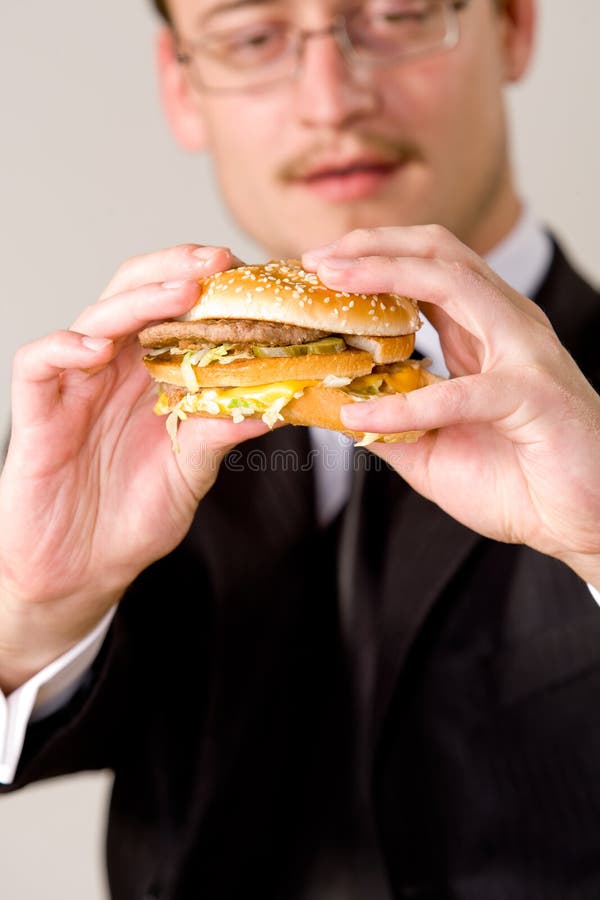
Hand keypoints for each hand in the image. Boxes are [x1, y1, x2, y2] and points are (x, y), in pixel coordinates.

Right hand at [0, 244, 267, 689]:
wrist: (84, 570)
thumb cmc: (134, 517)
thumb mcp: (192, 471)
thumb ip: (223, 431)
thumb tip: (278, 401)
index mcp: (150, 377)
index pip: (174, 312)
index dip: (208, 287)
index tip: (250, 274)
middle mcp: (113, 372)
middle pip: (135, 296)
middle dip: (175, 271)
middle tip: (218, 261)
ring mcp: (74, 388)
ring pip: (94, 319)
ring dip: (135, 300)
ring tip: (179, 290)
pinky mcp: (36, 415)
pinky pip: (39, 365)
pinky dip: (64, 348)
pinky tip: (96, 347)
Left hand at [303, 226, 599, 587]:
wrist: (579, 523)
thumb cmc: (517, 481)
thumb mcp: (432, 450)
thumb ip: (388, 424)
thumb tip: (332, 410)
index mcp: (482, 333)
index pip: (425, 269)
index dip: (371, 259)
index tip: (317, 268)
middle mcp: (505, 326)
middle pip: (439, 252)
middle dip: (373, 245)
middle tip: (317, 259)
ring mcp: (524, 352)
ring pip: (454, 281)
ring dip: (385, 275)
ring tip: (332, 282)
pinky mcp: (533, 393)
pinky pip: (461, 391)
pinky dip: (405, 405)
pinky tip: (361, 416)